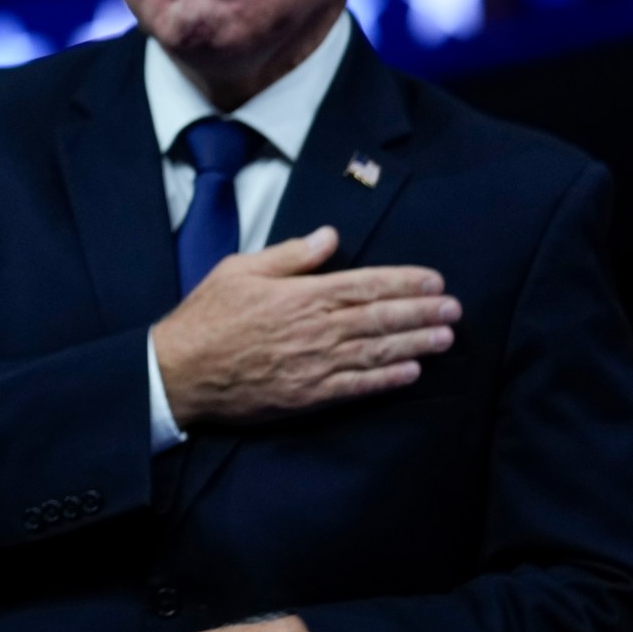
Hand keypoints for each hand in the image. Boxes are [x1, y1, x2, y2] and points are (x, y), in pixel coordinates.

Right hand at [151, 226, 457, 429]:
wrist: (178, 372)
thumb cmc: (206, 317)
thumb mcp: (239, 270)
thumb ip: (289, 255)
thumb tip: (330, 236)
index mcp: (301, 295)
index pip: (366, 285)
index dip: (405, 282)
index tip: (435, 280)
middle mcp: (315, 329)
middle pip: (380, 318)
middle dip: (421, 312)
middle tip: (454, 309)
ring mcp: (313, 365)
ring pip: (376, 351)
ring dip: (415, 344)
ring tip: (444, 338)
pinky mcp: (307, 395)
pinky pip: (356, 387)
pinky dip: (387, 380)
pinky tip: (411, 373)